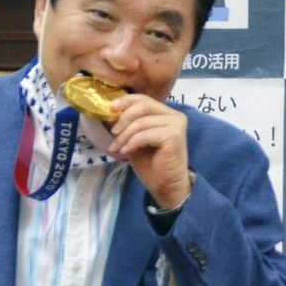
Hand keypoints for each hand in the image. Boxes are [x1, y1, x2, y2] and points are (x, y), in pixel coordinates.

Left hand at [108, 94, 191, 208]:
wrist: (165, 185)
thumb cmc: (152, 164)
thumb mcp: (136, 139)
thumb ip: (130, 124)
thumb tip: (112, 111)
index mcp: (167, 114)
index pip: (144, 99)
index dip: (126, 101)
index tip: (110, 108)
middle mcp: (175, 116)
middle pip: (144, 105)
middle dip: (124, 118)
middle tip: (113, 132)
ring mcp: (176, 125)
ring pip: (141, 122)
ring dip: (125, 135)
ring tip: (116, 147)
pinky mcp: (174, 136)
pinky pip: (145, 134)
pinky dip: (132, 143)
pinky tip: (126, 152)